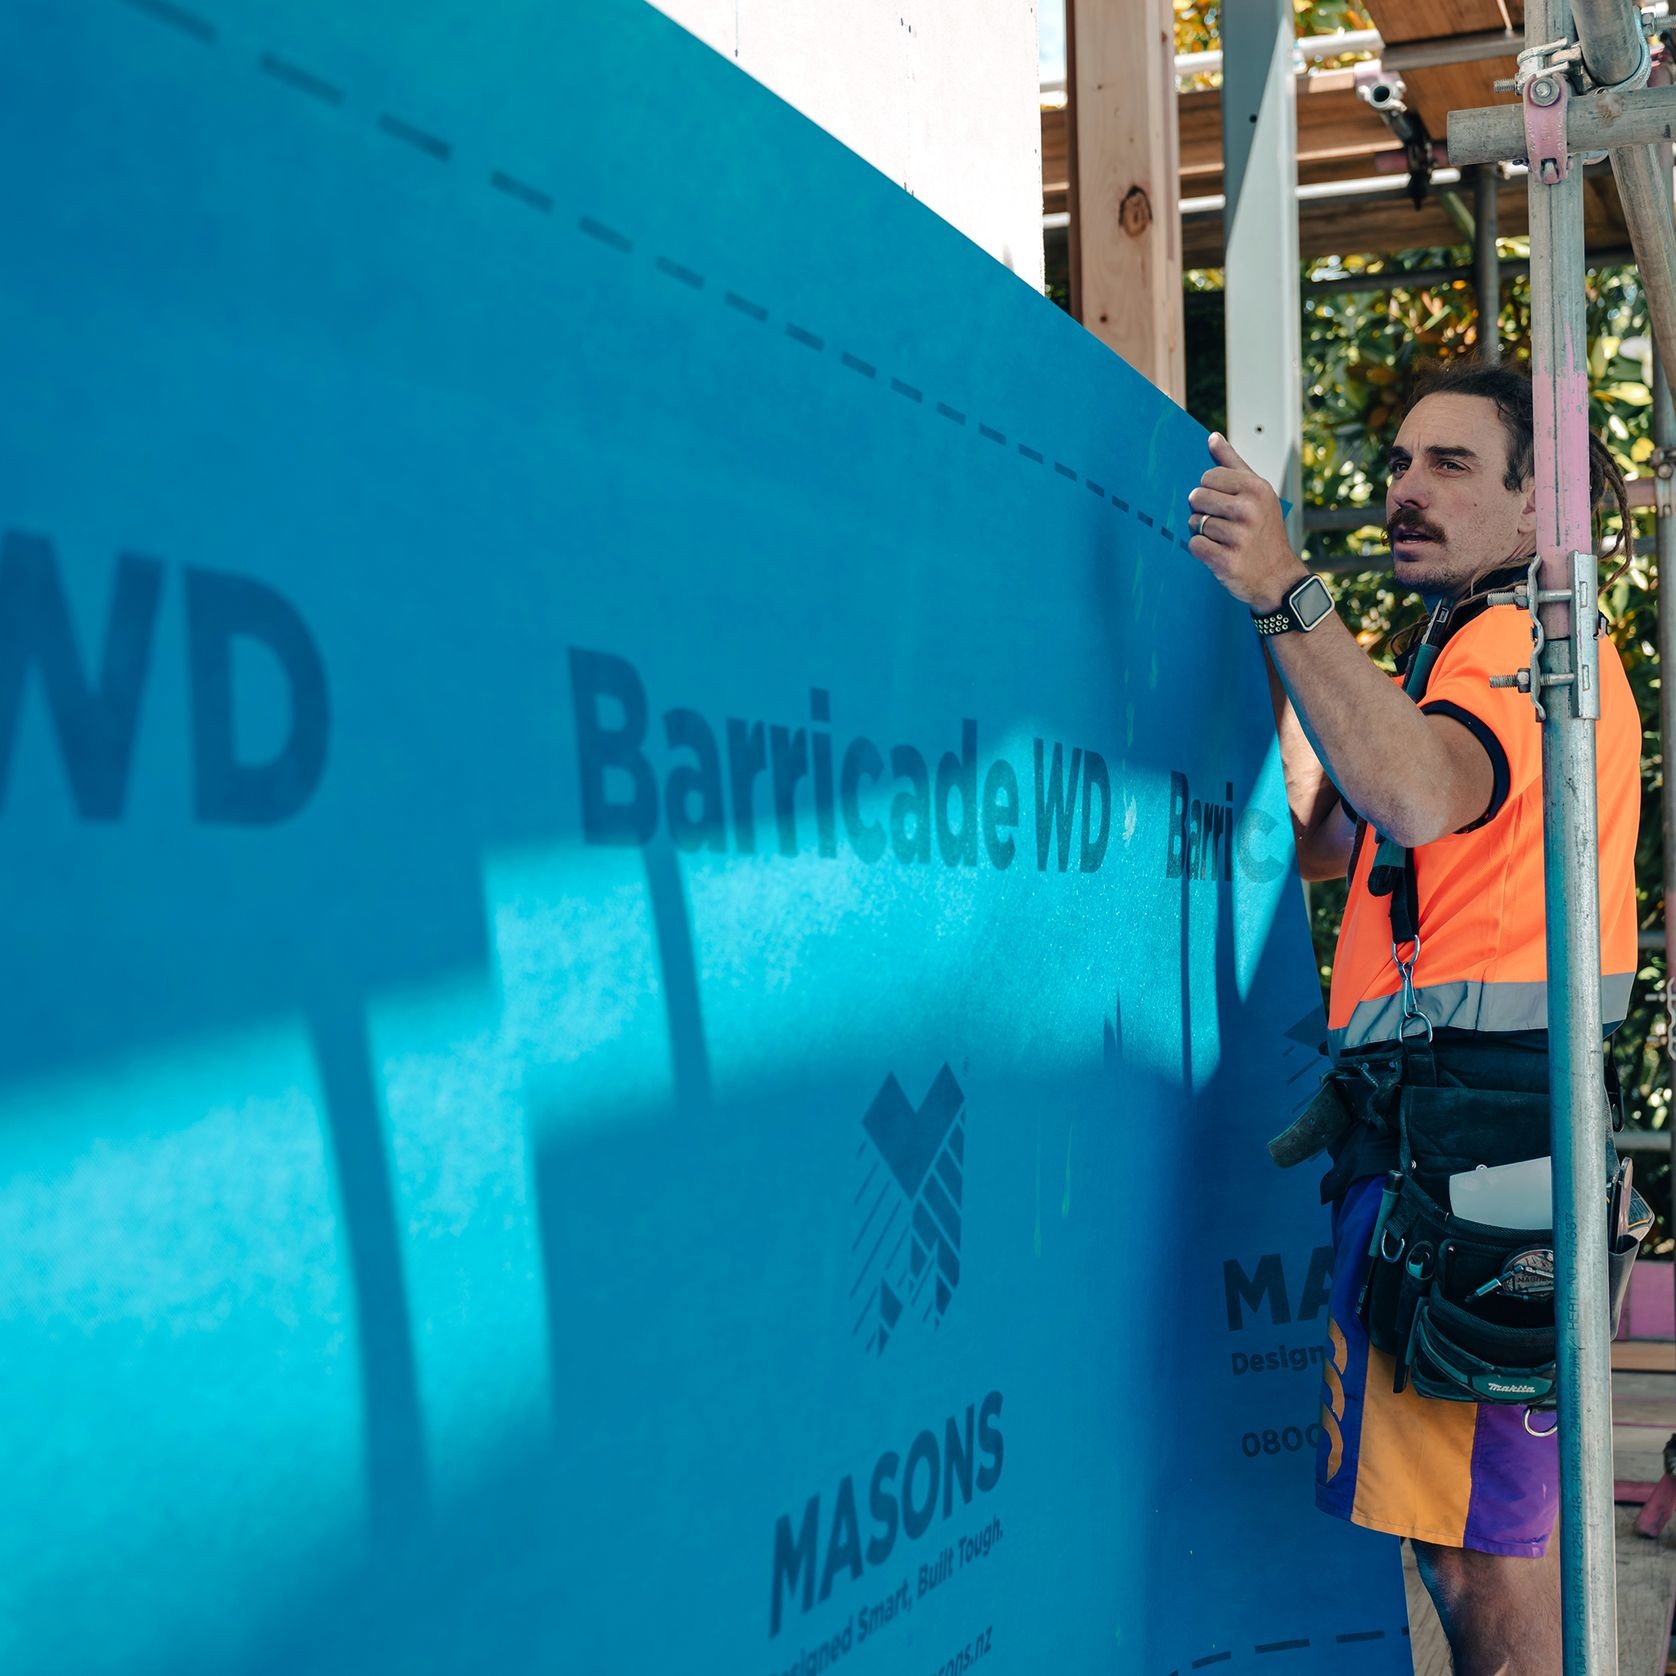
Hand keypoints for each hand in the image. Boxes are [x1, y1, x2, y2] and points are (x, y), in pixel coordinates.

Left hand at [1186, 433, 1306, 609]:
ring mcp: (1239, 536)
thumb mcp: (1257, 493)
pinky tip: (1218, 553)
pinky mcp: (1227, 561)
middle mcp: (1249, 510)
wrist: (1278, 577)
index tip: (1224, 503)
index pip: (1207, 476)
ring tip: (1224, 540)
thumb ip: (1232, 464)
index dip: (1209, 490)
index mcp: (1256, 488)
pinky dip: (1201, 550)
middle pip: (1197, 497)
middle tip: (1223, 524)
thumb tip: (1212, 438)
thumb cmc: (1264, 531)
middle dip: (1203, 511)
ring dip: (1202, 532)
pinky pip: (1194, 545)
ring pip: (1194, 523)